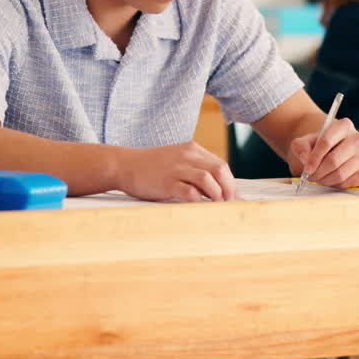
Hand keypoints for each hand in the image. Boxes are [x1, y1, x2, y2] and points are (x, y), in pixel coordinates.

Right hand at [115, 141, 235, 201]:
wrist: (124, 165)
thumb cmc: (151, 167)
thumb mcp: (177, 160)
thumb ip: (196, 169)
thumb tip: (218, 190)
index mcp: (192, 149)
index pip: (221, 165)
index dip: (230, 183)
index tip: (234, 199)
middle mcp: (187, 156)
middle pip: (220, 170)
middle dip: (229, 189)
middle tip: (230, 205)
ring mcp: (177, 168)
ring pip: (208, 179)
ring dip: (217, 195)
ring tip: (218, 208)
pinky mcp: (166, 182)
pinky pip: (189, 192)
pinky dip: (199, 201)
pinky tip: (200, 208)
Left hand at [288, 117, 358, 188]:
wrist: (332, 150)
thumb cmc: (318, 145)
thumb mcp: (305, 142)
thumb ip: (300, 147)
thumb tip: (306, 160)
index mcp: (344, 125)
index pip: (326, 141)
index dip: (314, 158)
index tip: (306, 169)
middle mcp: (358, 138)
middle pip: (333, 160)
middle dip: (318, 171)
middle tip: (310, 176)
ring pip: (340, 173)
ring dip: (324, 180)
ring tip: (317, 177)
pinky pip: (347, 183)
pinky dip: (334, 184)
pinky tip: (329, 178)